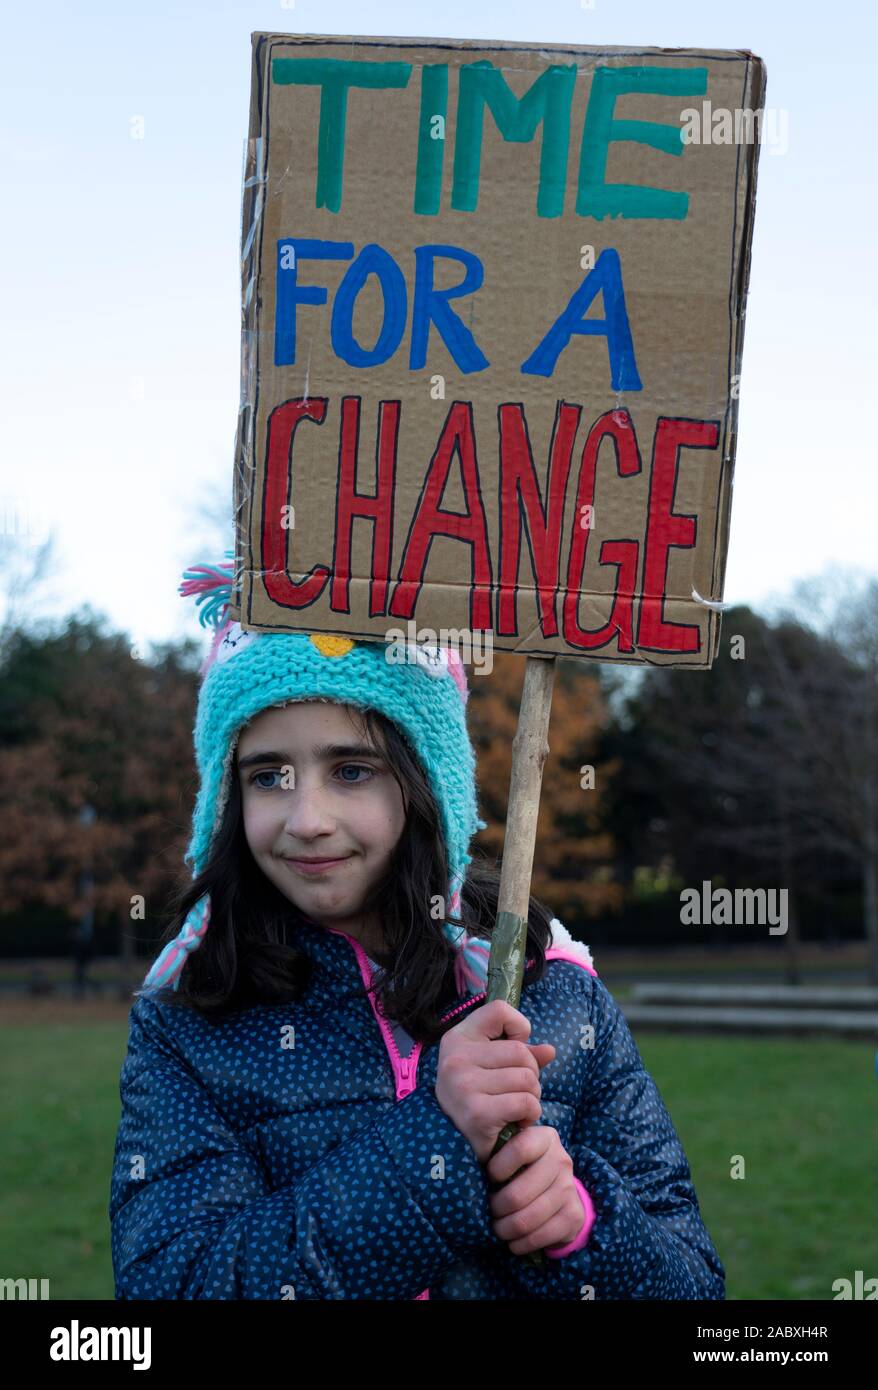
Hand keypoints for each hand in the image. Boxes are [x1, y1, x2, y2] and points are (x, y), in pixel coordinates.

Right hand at [435, 1000, 555, 1164]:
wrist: (455, 1145)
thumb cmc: (476, 1099)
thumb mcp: (491, 1067)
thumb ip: (520, 1054)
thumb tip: (549, 1050)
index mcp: (457, 1038)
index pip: (498, 1010)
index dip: (518, 1028)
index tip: (513, 1050)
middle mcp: (456, 1058)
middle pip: (521, 1051)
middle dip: (531, 1074)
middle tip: (518, 1092)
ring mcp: (464, 1085)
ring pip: (527, 1078)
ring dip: (532, 1097)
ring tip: (516, 1108)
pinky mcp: (477, 1112)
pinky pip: (525, 1102)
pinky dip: (530, 1114)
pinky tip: (516, 1121)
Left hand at [486, 1123, 584, 1255]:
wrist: (558, 1190)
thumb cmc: (524, 1167)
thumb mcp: (514, 1150)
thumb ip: (499, 1149)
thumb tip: (474, 1161)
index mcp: (545, 1138)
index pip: (520, 1148)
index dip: (498, 1167)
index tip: (489, 1177)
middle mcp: (561, 1160)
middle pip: (518, 1194)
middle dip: (497, 1208)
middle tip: (490, 1211)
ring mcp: (569, 1188)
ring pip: (527, 1219)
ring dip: (506, 1229)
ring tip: (498, 1228)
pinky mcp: (573, 1214)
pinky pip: (541, 1236)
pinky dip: (521, 1244)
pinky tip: (513, 1242)